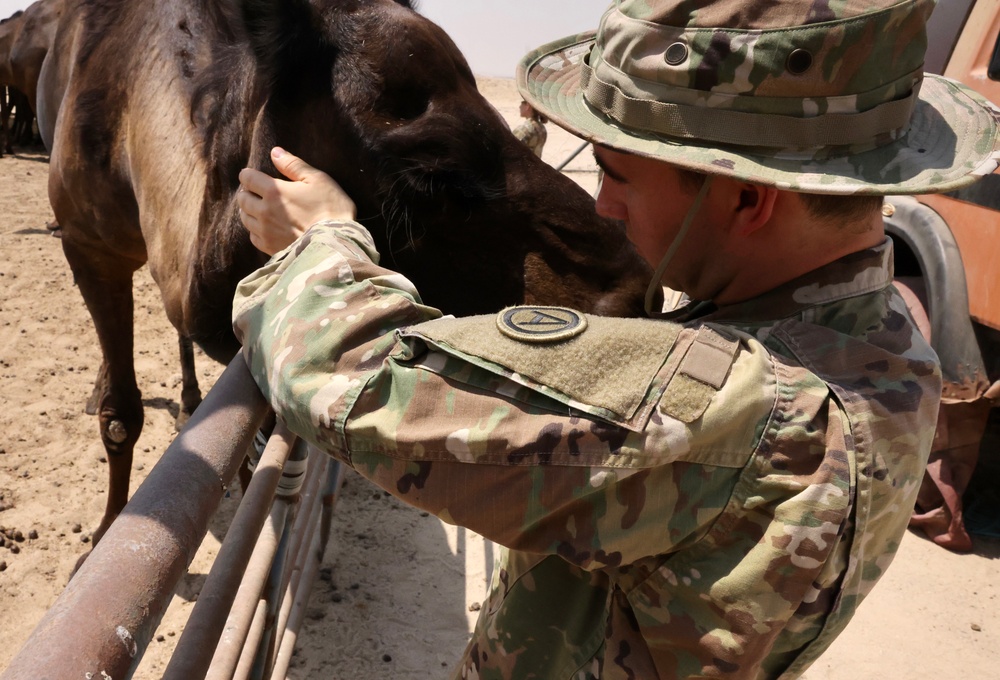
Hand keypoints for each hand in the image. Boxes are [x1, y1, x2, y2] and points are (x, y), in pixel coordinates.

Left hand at [237, 147, 356, 254]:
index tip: (254, 176)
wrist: (336, 243)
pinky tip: (266, 228)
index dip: (249, 175)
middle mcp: (264, 211)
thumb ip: (293, 165)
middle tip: (257, 192)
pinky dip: (256, 230)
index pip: (247, 178)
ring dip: (249, 211)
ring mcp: (266, 231)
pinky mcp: (270, 248)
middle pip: (243, 199)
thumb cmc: (331, 208)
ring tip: (260, 209)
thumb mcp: (317, 179)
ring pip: (245, 218)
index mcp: (274, 191)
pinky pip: (253, 237)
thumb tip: (275, 152)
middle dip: (247, 193)